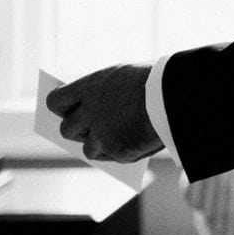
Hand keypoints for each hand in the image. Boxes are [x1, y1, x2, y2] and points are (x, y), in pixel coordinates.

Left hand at [46, 63, 161, 162]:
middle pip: (66, 129)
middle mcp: (90, 113)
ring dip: (99, 145)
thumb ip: (105, 92)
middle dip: (77, 129)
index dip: (61, 107)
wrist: (178, 96)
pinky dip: (120, 152)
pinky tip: (134, 142)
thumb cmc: (157, 80)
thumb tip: (95, 108)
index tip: (69, 108)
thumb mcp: (125, 77)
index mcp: (90, 88)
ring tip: (116, 137)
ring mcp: (103, 136)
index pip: (55, 101)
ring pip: (87, 149)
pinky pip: (112, 157)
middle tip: (89, 126)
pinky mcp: (119, 152)